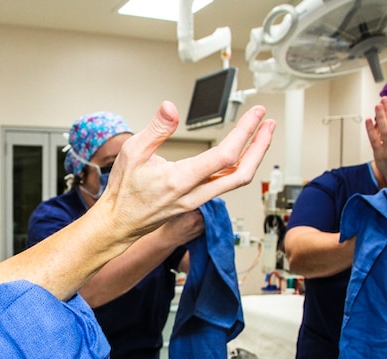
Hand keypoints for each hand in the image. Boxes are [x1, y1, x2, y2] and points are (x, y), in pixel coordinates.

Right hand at [97, 101, 274, 238]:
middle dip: (260, 147)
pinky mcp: (197, 201)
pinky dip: (238, 167)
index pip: (225, 156)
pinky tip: (240, 154)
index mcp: (180, 180)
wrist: (119, 223)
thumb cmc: (124, 190)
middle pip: (241, 173)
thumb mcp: (133, 151)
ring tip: (260, 135)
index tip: (255, 115)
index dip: (245, 133)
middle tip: (268, 124)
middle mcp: (194, 193)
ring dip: (253, 157)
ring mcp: (198, 200)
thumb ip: (156, 128)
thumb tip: (171, 107)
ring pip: (236, 181)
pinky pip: (225, 185)